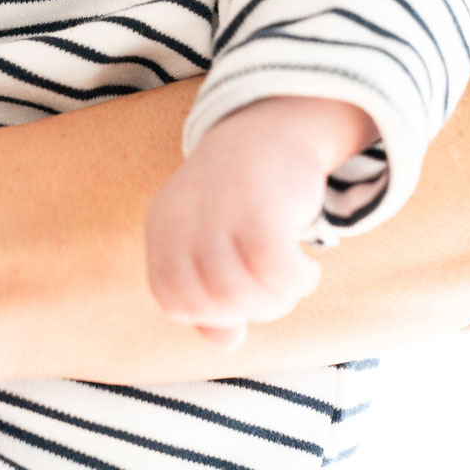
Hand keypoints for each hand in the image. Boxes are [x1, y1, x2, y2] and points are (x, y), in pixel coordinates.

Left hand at [144, 97, 375, 349]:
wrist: (272, 127)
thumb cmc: (241, 198)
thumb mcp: (212, 242)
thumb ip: (210, 295)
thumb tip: (226, 342)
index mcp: (162, 227)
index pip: (172, 300)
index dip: (210, 313)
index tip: (241, 297)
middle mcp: (182, 218)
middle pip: (207, 302)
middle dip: (247, 311)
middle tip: (275, 292)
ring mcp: (219, 209)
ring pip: (239, 293)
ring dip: (274, 302)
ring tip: (292, 283)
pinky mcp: (260, 203)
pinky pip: (275, 271)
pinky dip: (296, 283)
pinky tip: (307, 271)